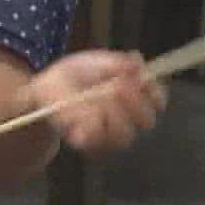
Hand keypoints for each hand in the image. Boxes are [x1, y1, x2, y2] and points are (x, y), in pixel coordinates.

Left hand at [26, 49, 165, 153]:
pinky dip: (90, 122)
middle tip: (117, 84)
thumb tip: (137, 62)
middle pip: (147, 121)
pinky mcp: (86, 142)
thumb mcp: (97, 61)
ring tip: (97, 94)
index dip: (155, 92)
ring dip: (112, 112)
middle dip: (134, 101)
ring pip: (124, 134)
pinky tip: (82, 108)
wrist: (46, 87)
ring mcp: (108, 135)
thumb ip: (118, 62)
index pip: (158, 102)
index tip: (141, 79)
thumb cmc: (77, 74)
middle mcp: (126, 121)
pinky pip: (96, 139)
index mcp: (135, 99)